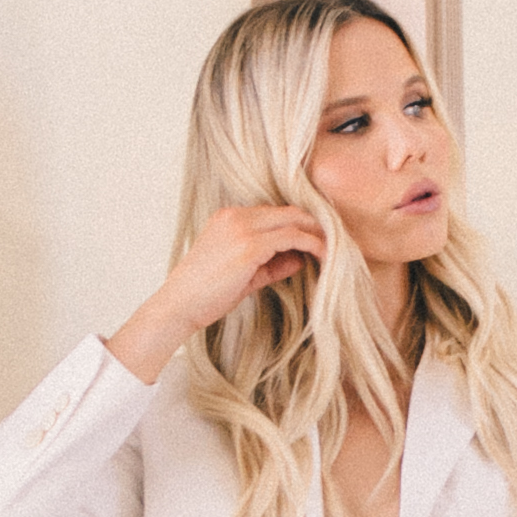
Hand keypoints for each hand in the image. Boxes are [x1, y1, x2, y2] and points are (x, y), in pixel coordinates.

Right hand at [104, 204, 325, 382]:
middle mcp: (236, 216)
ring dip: (319, 234)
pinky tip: (326, 258)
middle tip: (338, 241)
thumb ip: (271, 263)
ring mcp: (242, 228)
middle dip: (316, 224)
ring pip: (294, 220)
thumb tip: (299, 258)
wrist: (178, 305)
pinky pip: (293, 237)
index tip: (322, 239)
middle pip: (289, 211)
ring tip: (337, 250)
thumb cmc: (204, 294)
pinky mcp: (250, 245)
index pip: (276, 213)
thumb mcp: (242, 274)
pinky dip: (313, 245)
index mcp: (229, 217)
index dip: (301, 225)